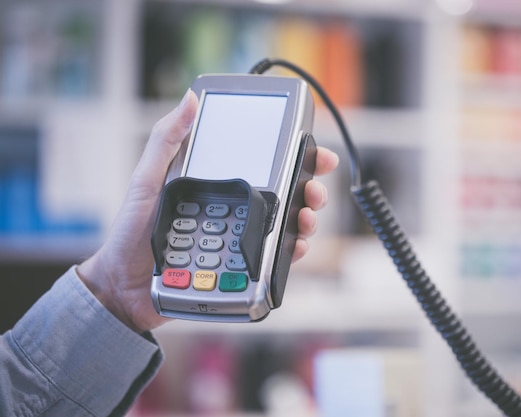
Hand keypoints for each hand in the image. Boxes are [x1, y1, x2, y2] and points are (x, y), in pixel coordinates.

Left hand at [77, 90, 338, 332]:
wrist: (124, 285)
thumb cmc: (131, 232)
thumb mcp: (147, 180)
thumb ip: (166, 140)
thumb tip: (189, 99)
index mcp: (218, 185)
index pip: (264, 165)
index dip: (295, 156)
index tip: (316, 150)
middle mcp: (235, 210)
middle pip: (284, 194)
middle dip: (310, 188)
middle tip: (315, 190)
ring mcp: (239, 239)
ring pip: (285, 225)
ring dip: (306, 219)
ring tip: (306, 217)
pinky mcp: (239, 267)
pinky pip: (272, 258)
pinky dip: (290, 251)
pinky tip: (295, 245)